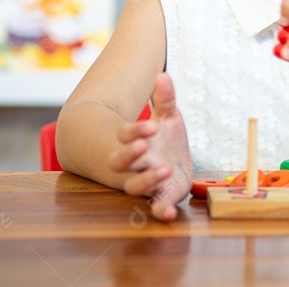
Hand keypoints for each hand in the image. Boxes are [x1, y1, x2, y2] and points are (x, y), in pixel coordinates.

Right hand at [108, 72, 192, 220]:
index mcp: (134, 141)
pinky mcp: (159, 196)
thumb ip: (165, 98)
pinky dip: (160, 211)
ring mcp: (143, 181)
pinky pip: (155, 206)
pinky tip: (168, 213)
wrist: (164, 162)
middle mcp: (133, 164)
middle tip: (143, 145)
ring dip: (147, 180)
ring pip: (134, 186)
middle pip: (121, 162)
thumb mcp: (167, 117)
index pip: (125, 135)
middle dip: (129, 155)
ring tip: (164, 169)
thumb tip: (163, 75)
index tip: (150, 126)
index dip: (134, 131)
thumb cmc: (162, 138)